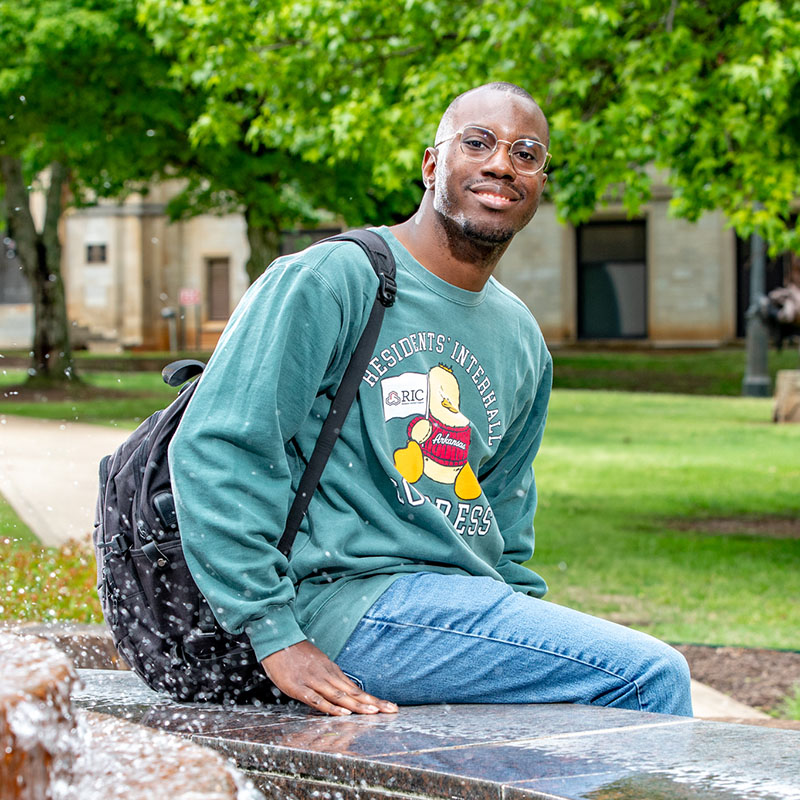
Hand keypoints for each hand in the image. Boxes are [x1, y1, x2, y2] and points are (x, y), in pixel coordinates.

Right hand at [261, 640, 397, 716]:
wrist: (277, 640)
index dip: (372, 699)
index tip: (389, 706)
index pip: (356, 688)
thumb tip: (343, 691)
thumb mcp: (318, 663)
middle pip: (353, 693)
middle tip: (391, 711)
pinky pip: (318, 700)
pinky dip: (331, 708)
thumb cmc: (296, 654)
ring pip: (340, 696)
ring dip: (358, 706)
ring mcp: (314, 681)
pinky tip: (343, 713)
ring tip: (375, 713)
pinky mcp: (299, 688)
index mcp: (332, 671)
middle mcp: (327, 675)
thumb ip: (329, 678)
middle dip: (373, 703)